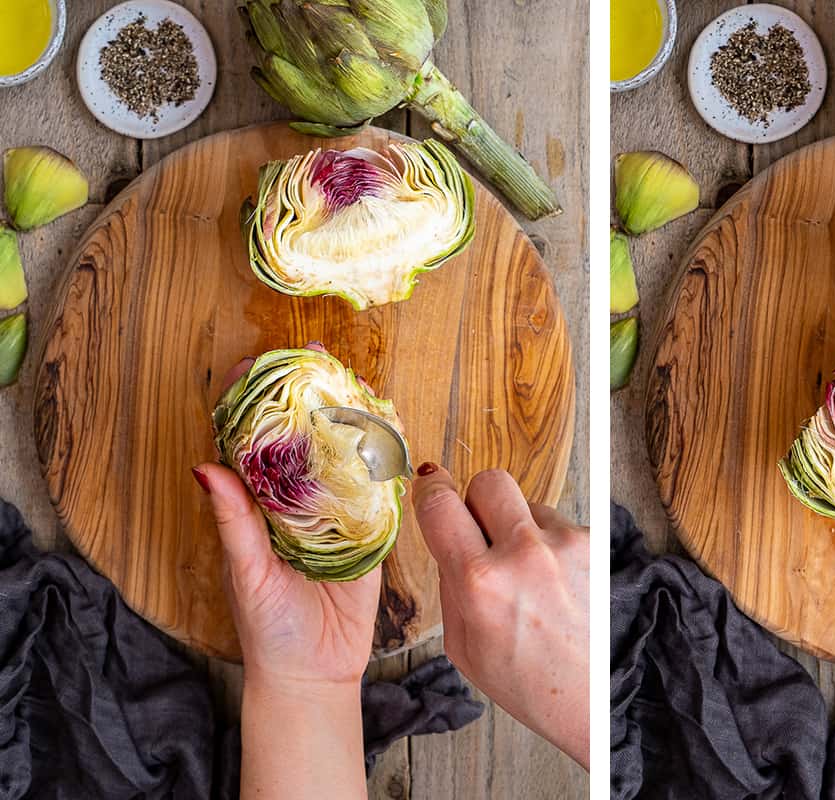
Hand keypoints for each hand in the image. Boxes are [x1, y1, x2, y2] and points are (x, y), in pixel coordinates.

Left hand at [192, 345, 375, 798]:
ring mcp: (338, 513)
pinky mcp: (373, 531)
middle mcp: (299, 502)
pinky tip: (393, 429)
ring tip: (357, 382)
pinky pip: (382, 489)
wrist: (315, 672)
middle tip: (317, 357)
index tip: (255, 364)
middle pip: (304, 437)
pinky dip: (387, 458)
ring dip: (351, 418)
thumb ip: (233, 521)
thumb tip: (205, 467)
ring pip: (344, 455)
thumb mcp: (245, 571)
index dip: (253, 401)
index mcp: (260, 507)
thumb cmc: (267, 627)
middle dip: (310, 395)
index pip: (253, 442)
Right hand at [412, 465, 588, 767]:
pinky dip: (552, 547)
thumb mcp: (462, 645)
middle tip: (482, 532)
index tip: (429, 484)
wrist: (590, 700)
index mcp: (479, 583)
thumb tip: (446, 533)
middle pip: (489, 481)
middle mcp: (524, 555)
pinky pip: (559, 525)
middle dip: (478, 501)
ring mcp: (565, 545)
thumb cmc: (525, 682)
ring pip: (529, 505)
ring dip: (522, 530)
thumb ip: (450, 583)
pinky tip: (557, 585)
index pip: (439, 503)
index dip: (429, 489)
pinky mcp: (596, 544)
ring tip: (530, 579)